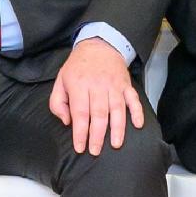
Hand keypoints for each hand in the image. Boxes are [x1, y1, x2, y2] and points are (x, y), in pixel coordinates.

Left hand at [51, 40, 145, 155]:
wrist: (99, 45)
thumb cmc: (78, 67)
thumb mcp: (60, 81)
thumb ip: (58, 103)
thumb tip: (67, 121)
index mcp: (79, 85)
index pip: (80, 113)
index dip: (80, 132)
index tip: (80, 147)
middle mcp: (98, 86)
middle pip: (99, 114)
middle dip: (97, 135)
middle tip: (95, 151)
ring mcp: (114, 85)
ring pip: (117, 109)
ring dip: (117, 128)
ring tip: (115, 144)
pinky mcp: (126, 85)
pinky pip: (134, 99)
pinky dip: (137, 112)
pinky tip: (138, 125)